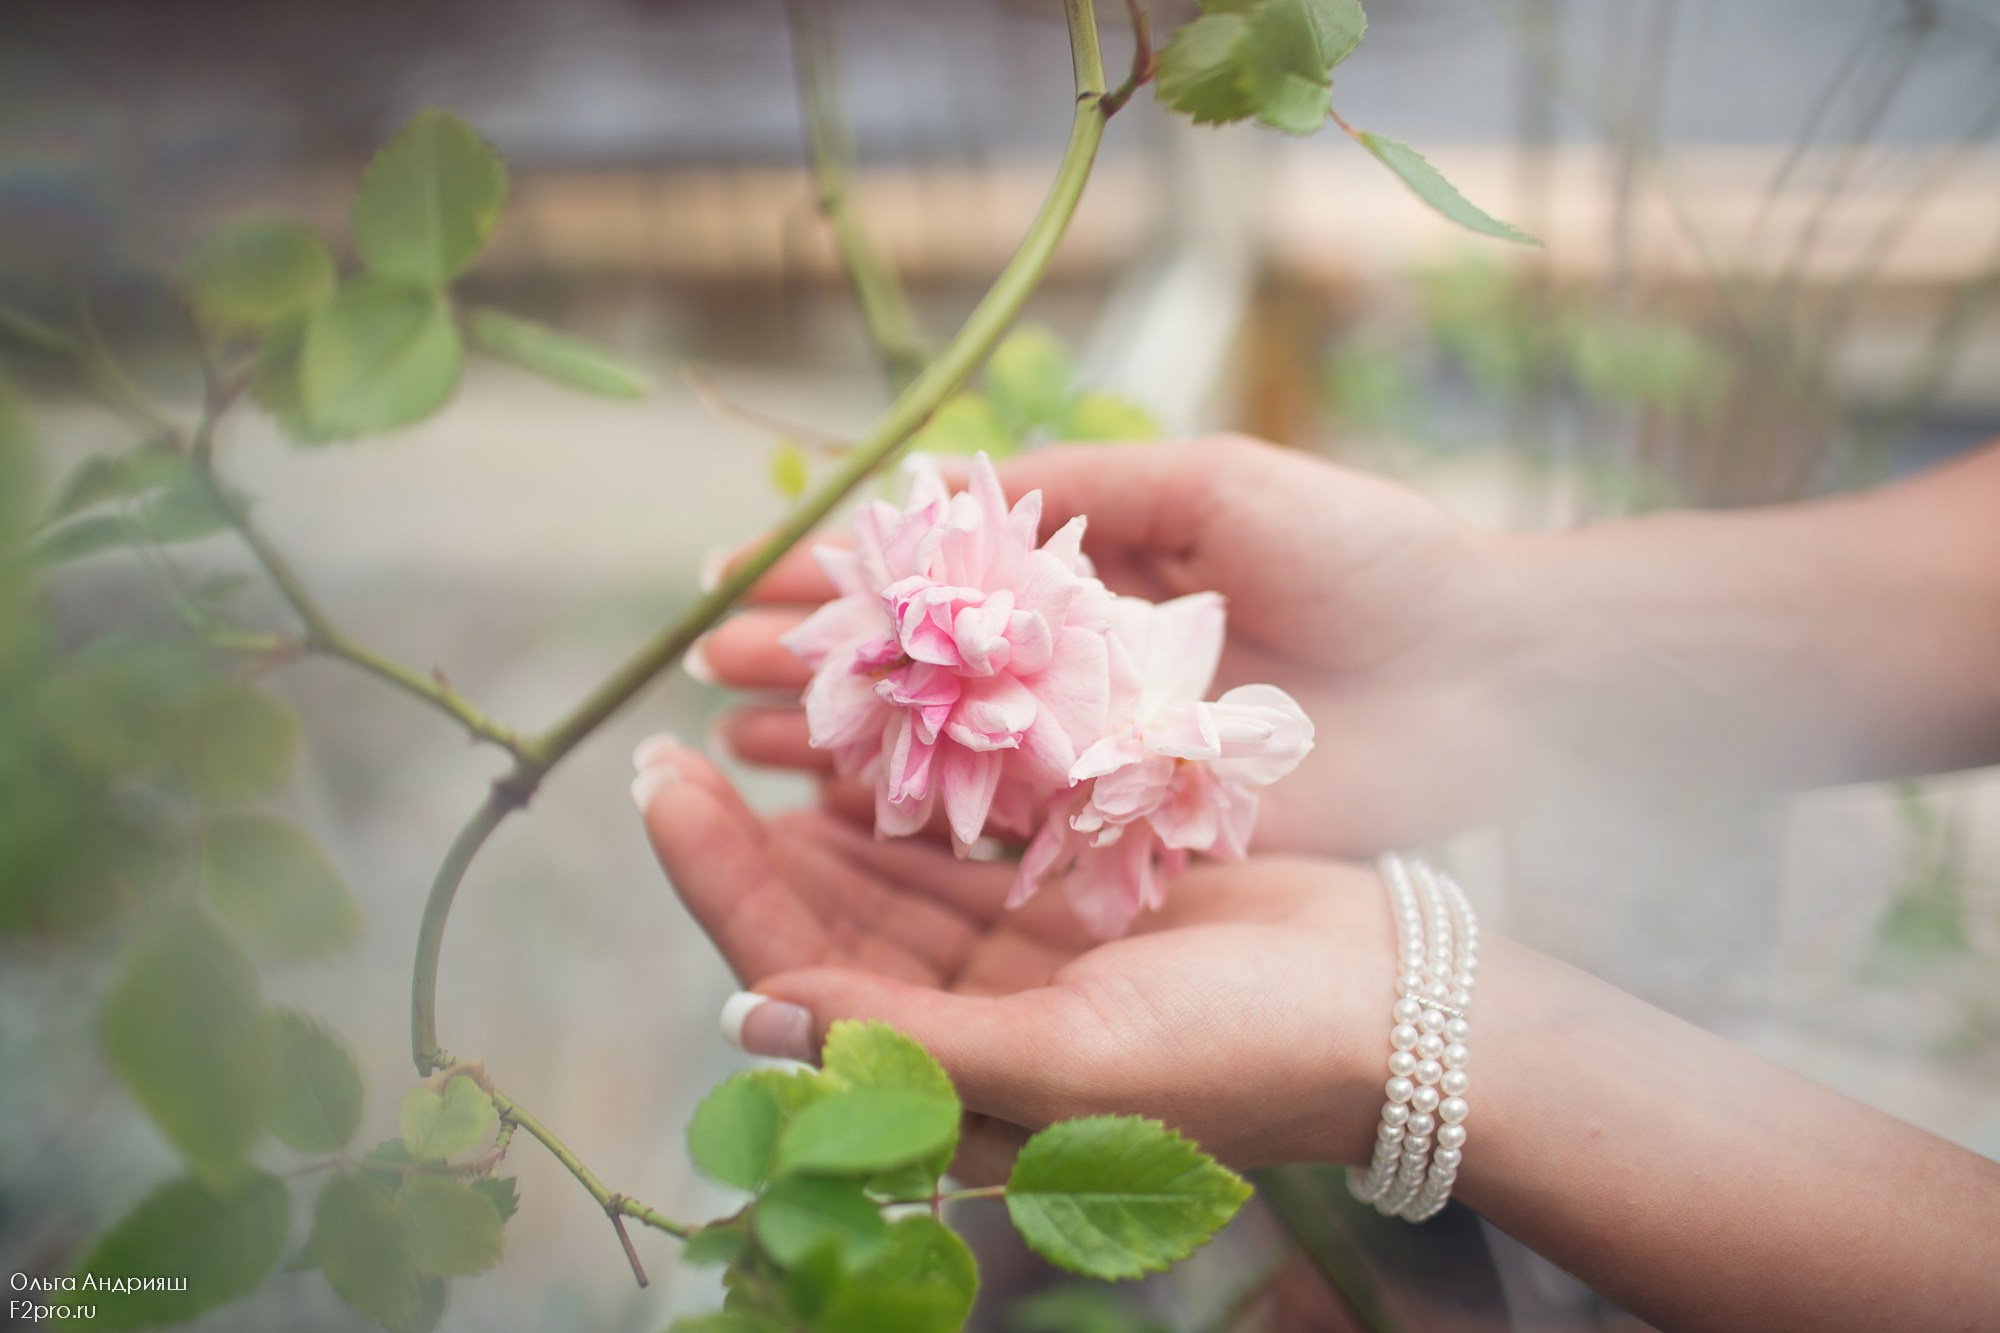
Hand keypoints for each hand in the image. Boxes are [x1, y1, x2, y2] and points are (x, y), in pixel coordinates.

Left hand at [633, 739, 1393, 1173]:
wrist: (1390, 1010)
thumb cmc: (1240, 1058)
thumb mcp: (1071, 1066)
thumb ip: (911, 1045)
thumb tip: (747, 1014)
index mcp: (954, 1089)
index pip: (799, 979)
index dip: (719, 888)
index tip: (658, 789)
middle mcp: (971, 1027)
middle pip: (823, 922)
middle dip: (740, 842)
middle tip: (666, 746)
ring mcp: (1020, 959)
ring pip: (883, 878)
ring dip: (813, 812)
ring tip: (738, 732)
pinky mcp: (1071, 899)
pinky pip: (960, 844)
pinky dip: (908, 797)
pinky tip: (854, 744)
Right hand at [700, 435, 1536, 855]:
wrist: (1486, 672)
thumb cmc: (1363, 556)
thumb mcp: (1213, 485)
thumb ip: (1078, 493)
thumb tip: (940, 485)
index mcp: (1097, 574)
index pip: (935, 578)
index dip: (839, 580)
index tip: (735, 582)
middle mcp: (1080, 665)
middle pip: (918, 669)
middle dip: (815, 667)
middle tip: (713, 676)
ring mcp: (1100, 751)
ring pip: (941, 751)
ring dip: (840, 745)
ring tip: (742, 743)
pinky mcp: (1136, 827)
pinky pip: (1006, 825)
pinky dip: (918, 815)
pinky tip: (834, 810)